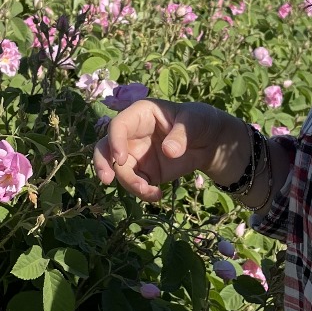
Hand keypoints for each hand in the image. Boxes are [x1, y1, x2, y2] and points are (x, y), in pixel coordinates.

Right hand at [92, 100, 241, 203]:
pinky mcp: (144, 172)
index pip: (119, 126)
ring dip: (129, 184)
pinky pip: (135, 183)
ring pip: (119, 170)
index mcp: (140, 115)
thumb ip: (181, 134)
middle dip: (102, 163)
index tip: (120, 160)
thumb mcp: (194, 122)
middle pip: (106, 148)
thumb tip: (168, 152)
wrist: (209, 142)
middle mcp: (132, 135)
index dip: (115, 141)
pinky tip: (157, 195)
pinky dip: (142, 192)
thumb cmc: (198, 122)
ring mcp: (135, 155)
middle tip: (106, 180)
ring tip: (150, 192)